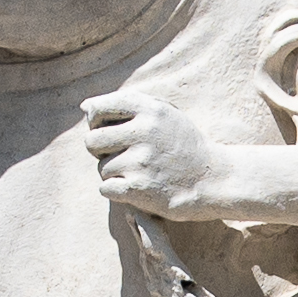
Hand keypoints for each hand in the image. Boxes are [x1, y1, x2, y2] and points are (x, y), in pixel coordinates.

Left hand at [83, 93, 234, 218]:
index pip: (98, 108)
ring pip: (101, 168)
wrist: (213, 179)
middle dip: (99, 151)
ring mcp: (141, 162)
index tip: (107, 130)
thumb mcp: (166, 114)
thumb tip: (84, 107)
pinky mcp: (140, 188)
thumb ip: (128, 105)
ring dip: (113, 173)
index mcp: (150, 110)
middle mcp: (144, 133)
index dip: (95, 122)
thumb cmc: (184, 146)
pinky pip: (105, 188)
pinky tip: (133, 188)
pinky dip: (115, 191)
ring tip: (137, 173)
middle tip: (118, 156)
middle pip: (92, 141)